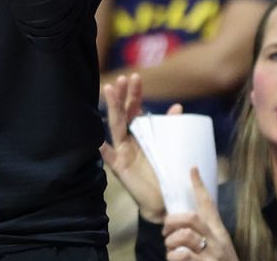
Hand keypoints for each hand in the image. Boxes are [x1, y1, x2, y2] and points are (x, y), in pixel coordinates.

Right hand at [100, 73, 165, 222]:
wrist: (162, 199)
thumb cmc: (163, 172)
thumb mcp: (169, 147)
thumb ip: (171, 128)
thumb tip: (177, 107)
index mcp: (138, 133)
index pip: (134, 109)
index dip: (135, 94)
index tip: (136, 77)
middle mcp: (127, 140)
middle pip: (123, 114)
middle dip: (122, 96)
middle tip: (122, 79)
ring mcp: (121, 152)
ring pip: (115, 127)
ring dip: (112, 109)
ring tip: (109, 91)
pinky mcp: (120, 168)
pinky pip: (109, 158)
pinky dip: (104, 151)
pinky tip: (98, 142)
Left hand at [161, 168, 237, 259]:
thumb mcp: (216, 246)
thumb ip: (201, 233)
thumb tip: (176, 224)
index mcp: (218, 232)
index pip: (209, 204)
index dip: (199, 186)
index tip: (192, 168)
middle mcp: (217, 240)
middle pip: (191, 217)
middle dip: (172, 221)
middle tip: (166, 232)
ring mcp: (212, 254)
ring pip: (183, 237)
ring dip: (170, 243)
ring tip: (171, 250)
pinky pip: (181, 256)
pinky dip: (172, 257)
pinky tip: (174, 260)